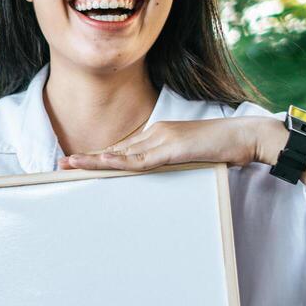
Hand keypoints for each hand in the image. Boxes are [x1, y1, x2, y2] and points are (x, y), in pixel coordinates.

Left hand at [58, 117, 281, 171]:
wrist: (244, 136)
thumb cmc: (222, 148)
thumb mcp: (190, 156)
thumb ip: (171, 161)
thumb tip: (157, 172)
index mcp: (158, 134)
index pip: (122, 149)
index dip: (99, 157)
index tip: (78, 164)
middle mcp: (155, 133)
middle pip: (115, 150)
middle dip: (88, 158)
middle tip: (61, 164)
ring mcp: (162, 139)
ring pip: (121, 154)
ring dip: (93, 160)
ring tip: (69, 164)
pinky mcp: (171, 148)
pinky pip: (140, 160)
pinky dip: (118, 163)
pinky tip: (100, 165)